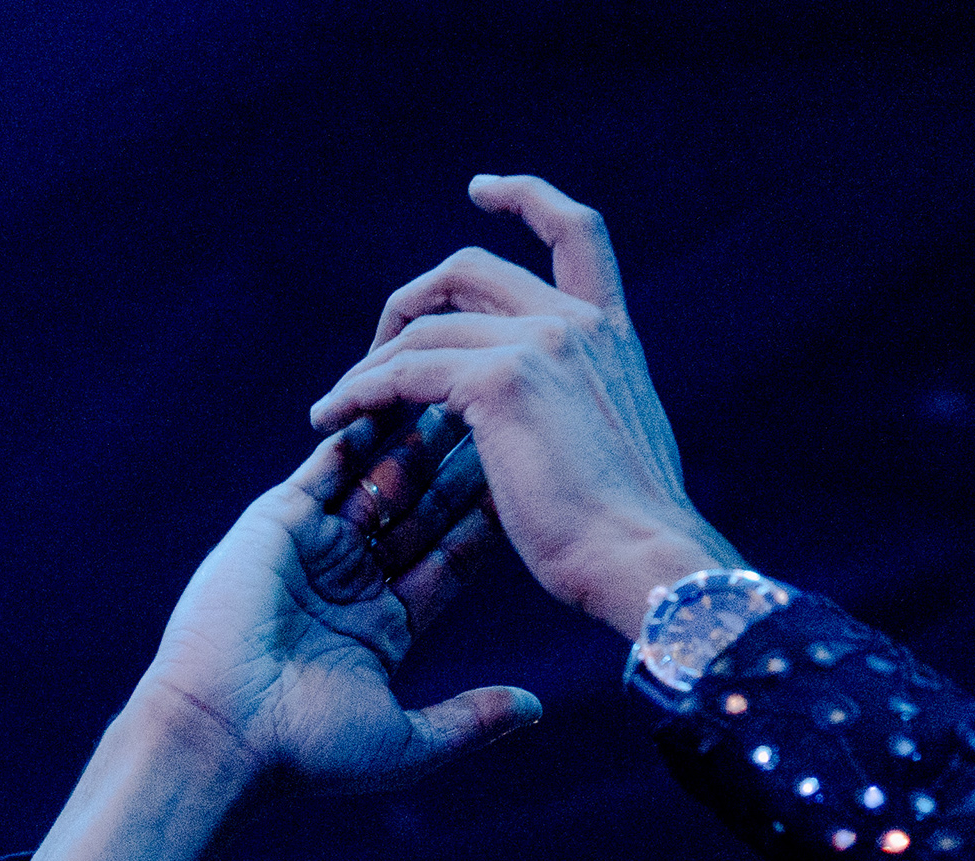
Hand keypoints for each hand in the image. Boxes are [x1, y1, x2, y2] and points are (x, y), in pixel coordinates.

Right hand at [127, 404, 538, 799]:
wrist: (220, 732)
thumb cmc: (306, 748)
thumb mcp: (406, 743)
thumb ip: (472, 720)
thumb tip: (536, 707)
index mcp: (383, 628)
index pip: (448, 559)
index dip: (486, 521)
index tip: (530, 483)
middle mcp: (352, 582)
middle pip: (421, 511)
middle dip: (460, 468)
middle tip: (504, 417)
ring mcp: (314, 549)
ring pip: (378, 481)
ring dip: (417, 439)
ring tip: (461, 393)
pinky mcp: (276, 525)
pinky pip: (324, 468)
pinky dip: (356, 434)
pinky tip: (395, 397)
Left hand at [311, 175, 744, 640]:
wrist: (641, 559)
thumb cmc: (625, 532)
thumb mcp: (612, 445)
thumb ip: (577, 405)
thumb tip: (536, 418)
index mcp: (610, 333)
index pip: (575, 231)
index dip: (525, 198)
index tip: (480, 188)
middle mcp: (577, 323)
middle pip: (468, 269)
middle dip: (410, 302)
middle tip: (375, 354)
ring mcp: (540, 343)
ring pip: (426, 324)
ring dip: (371, 361)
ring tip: (338, 404)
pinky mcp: (501, 381)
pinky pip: (404, 370)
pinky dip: (360, 390)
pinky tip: (332, 417)